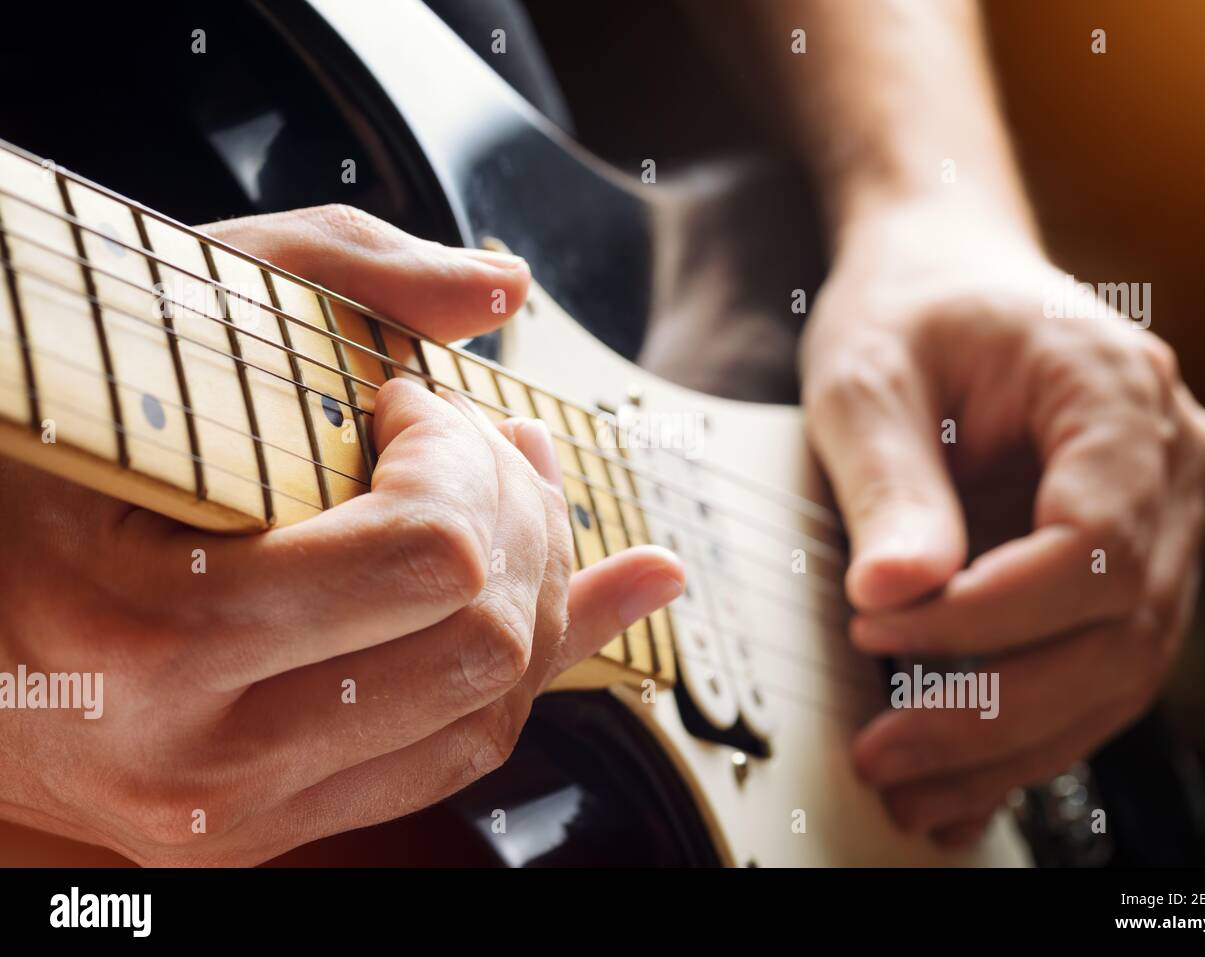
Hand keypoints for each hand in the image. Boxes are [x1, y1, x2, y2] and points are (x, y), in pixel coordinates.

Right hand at [0, 205, 684, 864]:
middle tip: (467, 446)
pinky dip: (537, 659)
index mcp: (154, 628)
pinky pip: (459, 756)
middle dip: (514, 514)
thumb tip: (505, 289)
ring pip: (491, 709)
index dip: (456, 455)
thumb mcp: (158, 322)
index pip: (429, 553)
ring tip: (509, 495)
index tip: (403, 403)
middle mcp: (200, 755)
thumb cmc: (36, 456)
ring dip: (535, 583)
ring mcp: (239, 811)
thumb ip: (338, 268)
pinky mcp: (268, 831)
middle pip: (482, 640)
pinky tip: (589, 588)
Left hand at [801, 197, 1204, 846]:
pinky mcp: (1126, 564)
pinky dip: (1027, 729)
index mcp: (1115, 395)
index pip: (1091, 542)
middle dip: (995, 709)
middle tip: (885, 752)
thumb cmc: (909, 309)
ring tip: (911, 790)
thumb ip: (889, 481)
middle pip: (1119, 628)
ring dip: (1011, 744)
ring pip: (1117, 670)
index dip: (989, 613)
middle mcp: (1167, 464)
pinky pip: (1094, 666)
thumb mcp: (868, 375)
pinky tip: (958, 780)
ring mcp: (1161, 520)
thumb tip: (897, 594)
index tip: (881, 632)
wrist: (942, 277)